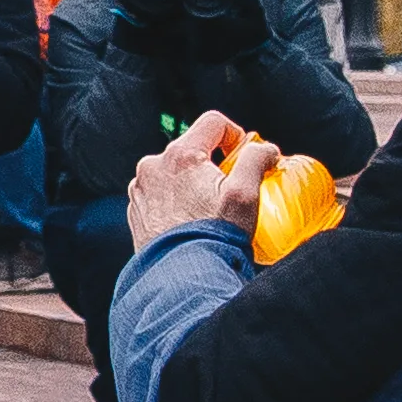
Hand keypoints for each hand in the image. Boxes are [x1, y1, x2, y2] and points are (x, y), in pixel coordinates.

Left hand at [121, 110, 266, 249]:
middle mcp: (153, 167)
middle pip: (192, 149)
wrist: (180, 279)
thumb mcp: (245, 195)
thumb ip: (257, 160)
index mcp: (180, 155)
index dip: (235, 135)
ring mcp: (140, 190)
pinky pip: (160, 195)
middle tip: (230, 190)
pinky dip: (177, 202)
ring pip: (175, 173)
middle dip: (214, 165)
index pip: (213, 122)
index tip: (243, 159)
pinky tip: (191, 224)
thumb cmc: (213, 237)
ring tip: (210, 212)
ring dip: (193, 184)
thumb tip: (265, 150)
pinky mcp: (136, 211)